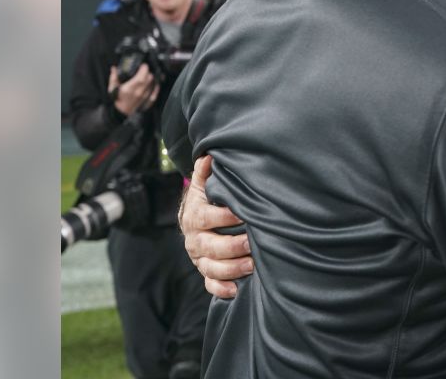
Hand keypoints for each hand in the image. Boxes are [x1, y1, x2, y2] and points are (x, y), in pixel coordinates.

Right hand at [109, 64, 159, 115]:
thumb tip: (113, 68)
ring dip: (151, 78)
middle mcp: (138, 92)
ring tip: (146, 75)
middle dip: (148, 71)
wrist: (122, 112)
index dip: (144, 69)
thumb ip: (113, 77)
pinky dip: (155, 85)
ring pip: (153, 83)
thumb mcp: (112, 88)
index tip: (143, 65)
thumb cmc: (117, 100)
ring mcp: (144, 96)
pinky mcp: (148, 100)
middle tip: (144, 69)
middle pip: (149, 78)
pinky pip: (155, 91)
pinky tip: (153, 82)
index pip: (141, 77)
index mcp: (129, 89)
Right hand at [179, 155, 253, 297]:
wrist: (193, 219)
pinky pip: (210, 284)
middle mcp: (195, 240)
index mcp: (195, 216)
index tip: (242, 214)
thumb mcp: (204, 184)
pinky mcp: (205, 272)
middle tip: (251, 243)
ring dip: (231, 269)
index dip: (223, 216)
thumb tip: (209, 155)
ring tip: (252, 266)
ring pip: (210, 268)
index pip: (206, 218)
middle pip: (209, 247)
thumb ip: (205, 172)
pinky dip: (222, 289)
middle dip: (231, 246)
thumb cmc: (208, 200)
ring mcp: (199, 258)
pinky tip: (236, 289)